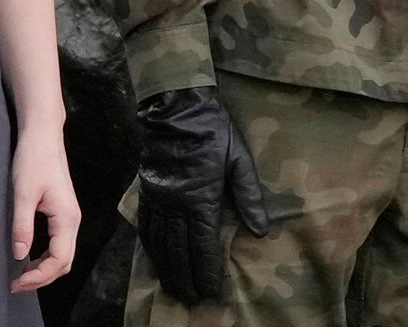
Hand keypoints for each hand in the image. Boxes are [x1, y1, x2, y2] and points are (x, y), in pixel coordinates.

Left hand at [8, 115, 79, 292]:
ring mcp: (69, 217)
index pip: (58, 261)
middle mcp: (73, 221)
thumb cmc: (33, 158)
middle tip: (16, 283)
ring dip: (44, 268)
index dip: (38, 276)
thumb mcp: (23, 192)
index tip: (17, 281)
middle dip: (42, 277)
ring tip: (21, 275)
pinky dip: (46, 256)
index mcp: (66, 219)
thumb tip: (19, 256)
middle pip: (64, 263)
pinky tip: (29, 256)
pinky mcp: (63, 212)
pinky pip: (59, 243)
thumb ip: (22, 225)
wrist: (42, 134)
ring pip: (63, 254)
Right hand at [132, 86, 271, 303]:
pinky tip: (153, 257)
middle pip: (178, 249)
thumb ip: (249, 196)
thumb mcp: (239, 160)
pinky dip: (150, 245)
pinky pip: (145, 223)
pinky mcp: (147, 189)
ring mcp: (158, 197)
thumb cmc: (212, 132)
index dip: (207, 271)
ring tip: (173, 288)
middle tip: (192, 300)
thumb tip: (261, 230)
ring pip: (160, 241)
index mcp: (200, 198)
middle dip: (186, 277)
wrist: (176, 106)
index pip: (203, 244)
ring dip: (166, 267)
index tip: (212, 292)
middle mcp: (175, 203)